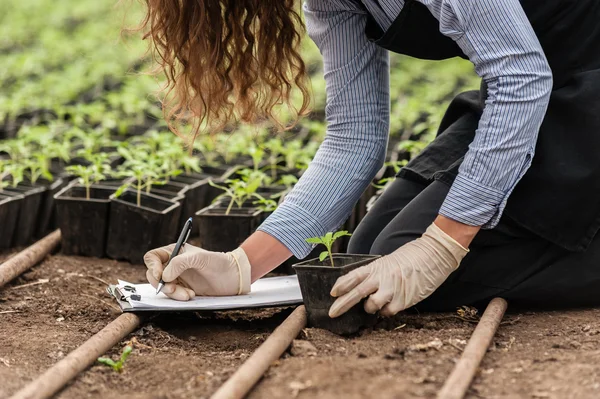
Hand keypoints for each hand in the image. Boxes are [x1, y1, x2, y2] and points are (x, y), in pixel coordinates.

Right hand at [144, 244, 250, 300]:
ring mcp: (178, 278)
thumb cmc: (218, 262)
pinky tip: (191, 295)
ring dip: (173, 293)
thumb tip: (164, 276)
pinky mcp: (184, 289)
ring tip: (188, 294)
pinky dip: (179, 297)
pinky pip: (173, 295)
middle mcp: (173, 265)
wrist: (233, 277)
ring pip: (163, 288)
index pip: (153, 258)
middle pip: (154, 275)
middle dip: (161, 284)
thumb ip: (179, 263)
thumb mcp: (199, 258)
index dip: (153, 267)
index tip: (160, 276)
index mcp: (174, 252)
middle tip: (172, 288)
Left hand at [328, 223, 468, 317]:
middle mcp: (382, 277)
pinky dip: (385, 312)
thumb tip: (361, 288)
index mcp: (376, 266)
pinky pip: (388, 312)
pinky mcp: (404, 300)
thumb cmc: (410, 258)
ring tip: (374, 305)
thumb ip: (374, 273)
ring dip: (369, 308)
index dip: (341, 284)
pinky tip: (390, 306)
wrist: (433, 255)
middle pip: (357, 292)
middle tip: (332, 313)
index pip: (354, 275)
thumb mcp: (388, 262)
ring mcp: (392, 289)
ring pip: (371, 305)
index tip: (332, 293)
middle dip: (342, 304)